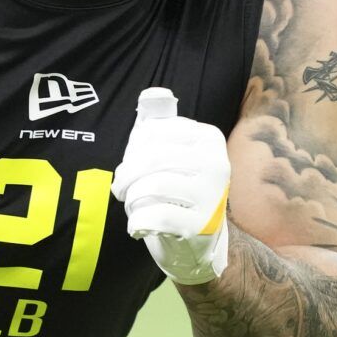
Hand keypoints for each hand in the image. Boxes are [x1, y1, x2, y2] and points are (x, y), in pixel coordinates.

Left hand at [111, 86, 231, 285]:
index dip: (131, 149)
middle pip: (150, 159)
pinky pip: (154, 216)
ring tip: (134, 205)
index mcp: (208, 138)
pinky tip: (138, 225)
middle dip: (125, 176)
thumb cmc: (179, 190)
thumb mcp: (173, 153)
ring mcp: (212, 196)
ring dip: (131, 199)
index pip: (152, 132)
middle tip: (120, 189)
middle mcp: (216, 163)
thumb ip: (160, 123)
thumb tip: (153, 95)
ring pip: (150, 187)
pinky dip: (137, 221)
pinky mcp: (201, 225)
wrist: (200, 241)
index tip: (130, 164)